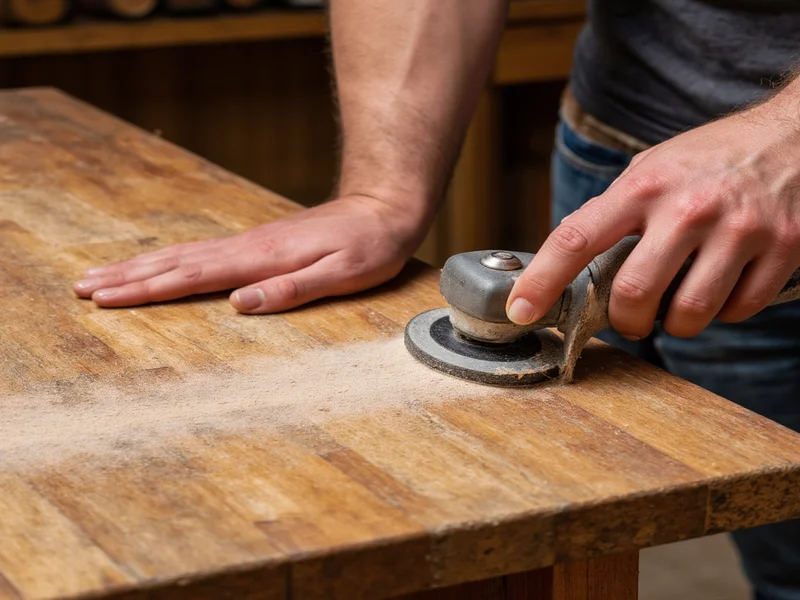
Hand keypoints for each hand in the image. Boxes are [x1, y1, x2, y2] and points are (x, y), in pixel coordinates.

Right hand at [73, 195, 428, 312]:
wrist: (383, 207)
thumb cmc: (369, 246)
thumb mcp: (342, 276)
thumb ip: (291, 290)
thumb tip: (240, 304)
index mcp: (262, 259)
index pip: (192, 276)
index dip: (148, 290)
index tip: (107, 298)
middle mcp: (247, 247)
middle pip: (175, 262)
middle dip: (128, 277)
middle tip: (83, 287)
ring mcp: (250, 242)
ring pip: (182, 254)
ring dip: (141, 266)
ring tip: (104, 274)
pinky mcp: (257, 243)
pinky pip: (201, 253)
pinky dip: (170, 260)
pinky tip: (158, 265)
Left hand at [506, 103, 799, 338]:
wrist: (796, 131)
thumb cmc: (712, 156)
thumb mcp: (653, 167)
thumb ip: (615, 211)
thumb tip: (570, 255)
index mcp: (644, 185)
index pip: (576, 239)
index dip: (542, 281)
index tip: (520, 310)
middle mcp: (688, 207)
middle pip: (634, 293)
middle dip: (625, 321)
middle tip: (630, 318)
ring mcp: (739, 229)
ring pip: (689, 313)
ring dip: (674, 325)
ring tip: (676, 305)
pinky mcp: (784, 247)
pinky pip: (738, 310)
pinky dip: (722, 313)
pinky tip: (720, 289)